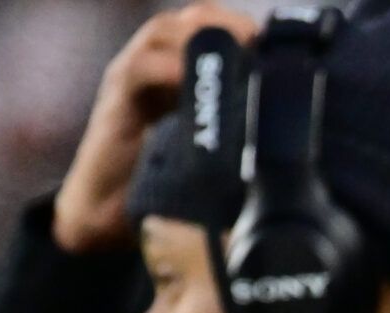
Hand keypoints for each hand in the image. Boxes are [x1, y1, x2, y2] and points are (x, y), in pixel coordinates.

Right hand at [52, 3, 257, 253]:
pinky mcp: (115, 100)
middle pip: (192, 18)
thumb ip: (234, 131)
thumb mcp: (208, 151)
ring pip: (165, 31)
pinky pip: (141, 68)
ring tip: (234, 54)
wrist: (104, 215)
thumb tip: (286, 138)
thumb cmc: (161, 185)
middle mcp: (155, 65)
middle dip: (228, 24)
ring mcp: (131, 77)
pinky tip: (194, 80)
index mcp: (180, 72)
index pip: (212, 26)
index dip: (243, 27)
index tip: (275, 46)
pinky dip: (170, 68)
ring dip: (201, 37)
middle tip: (259, 44)